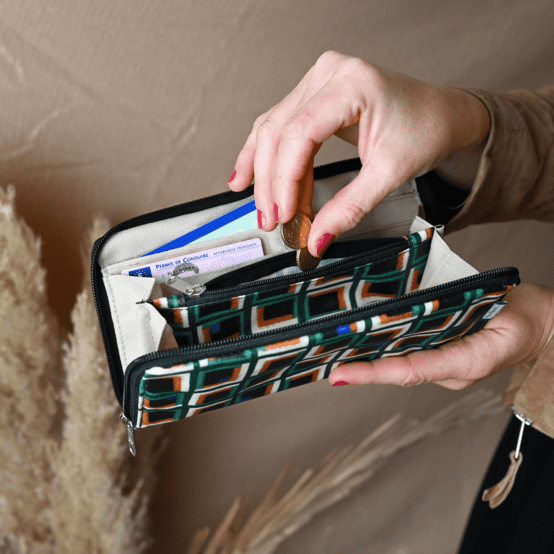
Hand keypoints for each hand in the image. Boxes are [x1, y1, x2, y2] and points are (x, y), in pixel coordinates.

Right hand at [228, 50, 489, 256]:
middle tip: (272, 221)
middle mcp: (329, 73)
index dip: (286, 179)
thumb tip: (315, 240)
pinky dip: (262, 155)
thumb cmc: (424, 132)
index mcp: (352, 83)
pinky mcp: (314, 94)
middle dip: (271, 182)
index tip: (285, 215)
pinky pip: (279, 124)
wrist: (442, 116)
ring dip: (262, 172)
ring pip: (272, 129)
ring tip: (263, 210)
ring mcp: (319, 81)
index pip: (301, 132)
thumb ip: (350, 208)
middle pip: (280, 131)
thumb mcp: (391, 174)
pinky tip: (244, 176)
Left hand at [328, 283, 553, 389]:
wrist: (545, 328)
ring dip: (369, 361)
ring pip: (401, 366)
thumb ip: (460, 308)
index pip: (410, 370)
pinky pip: (411, 357)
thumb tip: (417, 303)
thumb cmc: (524, 317)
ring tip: (333, 351)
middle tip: (324, 363)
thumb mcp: (498, 308)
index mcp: (465, 363)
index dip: (373, 372)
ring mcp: (448, 369)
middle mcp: (451, 373)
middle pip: (398, 371)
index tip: (341, 374)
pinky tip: (364, 341)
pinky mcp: (445, 358)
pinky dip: (386, 351)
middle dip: (362, 369)